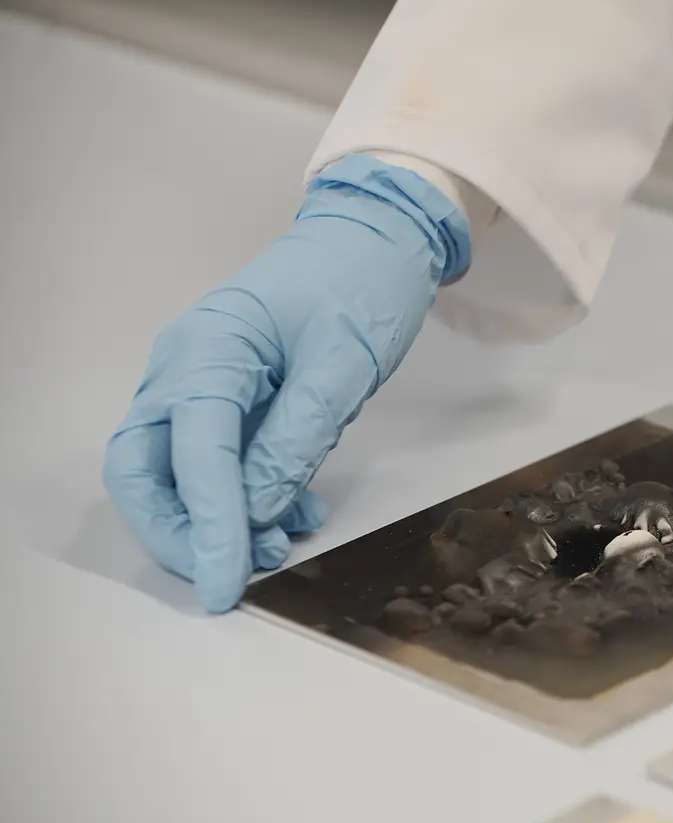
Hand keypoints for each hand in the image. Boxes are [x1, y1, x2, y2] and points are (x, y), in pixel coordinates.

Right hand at [103, 155, 470, 610]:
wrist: (377, 238)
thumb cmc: (361, 281)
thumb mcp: (344, 362)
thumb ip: (300, 435)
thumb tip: (258, 509)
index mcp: (209, 349)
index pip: (192, 453)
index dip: (208, 524)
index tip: (226, 583)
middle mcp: (186, 367)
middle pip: (144, 468)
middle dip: (179, 532)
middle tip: (230, 579)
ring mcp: (201, 382)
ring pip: (174, 471)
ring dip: (215, 522)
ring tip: (280, 547)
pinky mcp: (229, 398)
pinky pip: (215, 461)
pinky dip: (244, 499)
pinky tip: (294, 516)